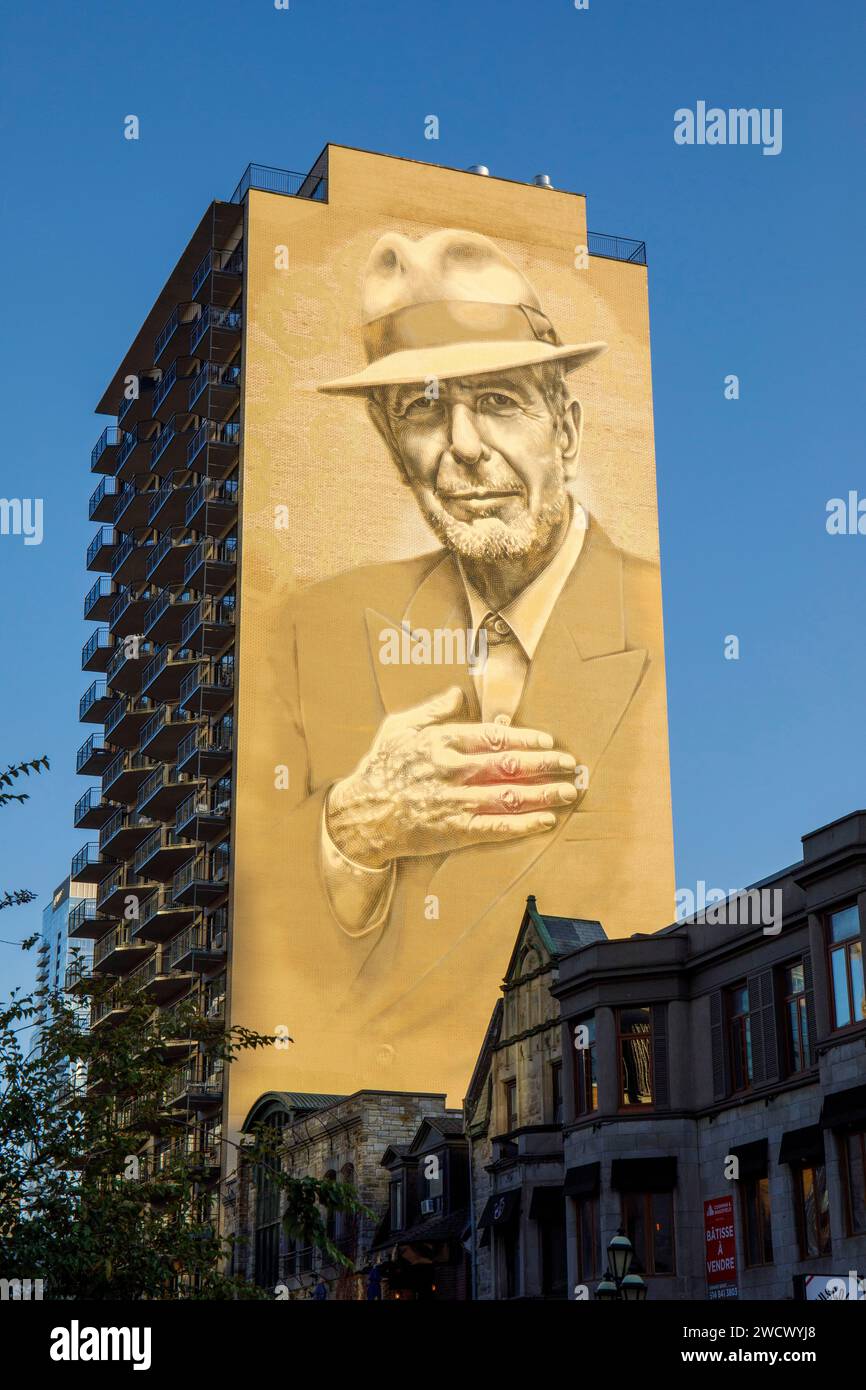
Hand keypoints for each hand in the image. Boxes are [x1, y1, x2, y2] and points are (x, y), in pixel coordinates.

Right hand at [325, 686, 577, 868]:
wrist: (359, 816)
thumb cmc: (379, 769)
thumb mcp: (399, 728)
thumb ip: (432, 710)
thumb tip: (458, 692)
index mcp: (442, 741)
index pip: (494, 737)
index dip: (526, 738)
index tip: (548, 741)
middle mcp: (453, 769)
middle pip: (510, 765)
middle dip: (545, 764)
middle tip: (570, 764)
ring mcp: (455, 801)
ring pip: (510, 795)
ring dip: (544, 793)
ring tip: (568, 791)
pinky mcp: (454, 830)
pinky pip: (497, 827)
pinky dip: (524, 823)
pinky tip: (545, 820)